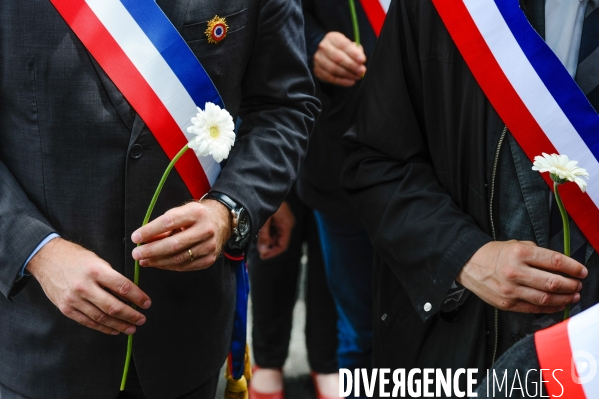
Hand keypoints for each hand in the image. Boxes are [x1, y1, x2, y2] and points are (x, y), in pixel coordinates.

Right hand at [27, 238, 150, 335]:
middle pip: (113, 306)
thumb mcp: (97, 260)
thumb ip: (111, 276)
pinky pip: (88, 322)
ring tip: (131, 328)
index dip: (137, 297)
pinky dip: (103, 327)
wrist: (46, 258)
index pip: (122, 286)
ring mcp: (74, 299)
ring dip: (119, 325)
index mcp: (96, 270)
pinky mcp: (66, 308)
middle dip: (131, 315)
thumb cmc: (75, 257)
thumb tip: (129, 292)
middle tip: (142, 319)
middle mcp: (84, 286)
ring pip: (101, 317)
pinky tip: (114, 329)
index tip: (146, 303)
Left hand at [131, 200, 230, 270]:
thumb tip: (144, 240)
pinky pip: (185, 266)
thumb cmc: (195, 216)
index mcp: (196, 213)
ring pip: (178, 258)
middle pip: (174, 244)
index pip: (169, 222)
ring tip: (143, 260)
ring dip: (157, 261)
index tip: (136, 237)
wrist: (220, 221)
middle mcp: (205, 229)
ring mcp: (209, 246)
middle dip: (152, 250)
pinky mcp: (209, 259)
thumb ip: (163, 225)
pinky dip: (168, 266)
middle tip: (136, 253)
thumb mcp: (180, 212)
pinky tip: (158, 263)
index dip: (150, 231)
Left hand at [257, 201, 294, 259]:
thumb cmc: (265, 201)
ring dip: (267, 239)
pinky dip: (268, 232)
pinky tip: (261, 231)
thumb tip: (263, 251)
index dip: (273, 252)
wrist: (264, 189)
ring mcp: (284, 220)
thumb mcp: (264, 221)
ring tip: (258, 237)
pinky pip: (275, 229)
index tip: (263, 256)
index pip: (283, 245)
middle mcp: (287, 223)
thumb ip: (264, 237)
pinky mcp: (279, 218)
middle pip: (280, 241)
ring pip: (276, 236)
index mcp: (287, 224)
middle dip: (269, 245)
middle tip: (258, 247)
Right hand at [313, 31, 366, 86]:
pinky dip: (342, 81)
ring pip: (334, 69)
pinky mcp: (318, 70)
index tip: (362, 60)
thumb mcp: (348, 44)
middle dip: (352, 65)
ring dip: (348, 74)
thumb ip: (355, 50)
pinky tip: (351, 82)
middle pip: (338, 58)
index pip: (344, 45)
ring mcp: (319, 59)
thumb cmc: (340, 49)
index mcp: (332, 38)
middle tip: (362, 70)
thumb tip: (361, 61)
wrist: (324, 53)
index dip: (354, 53)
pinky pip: (330, 78)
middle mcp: (323, 47)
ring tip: (357, 76)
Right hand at [457, 240, 586, 312]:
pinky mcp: (507, 303)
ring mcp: (511, 290)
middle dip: (571, 285)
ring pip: (546, 298)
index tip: (582, 271)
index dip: (573, 268)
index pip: (555, 262)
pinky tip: (558, 304)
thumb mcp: (515, 245)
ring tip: (572, 296)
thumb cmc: (494, 254)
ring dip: (564, 299)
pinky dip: (550, 308)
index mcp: (519, 254)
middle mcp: (515, 272)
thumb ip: (537, 253)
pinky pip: (534, 308)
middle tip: (578, 285)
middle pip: (553, 282)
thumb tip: (561, 266)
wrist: (468, 265)